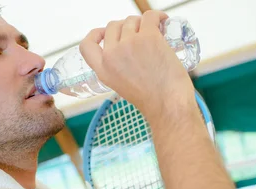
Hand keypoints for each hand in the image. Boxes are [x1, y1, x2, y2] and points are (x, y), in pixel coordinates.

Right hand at [79, 11, 194, 118]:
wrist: (169, 106)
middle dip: (126, 27)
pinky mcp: (149, 37)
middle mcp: (112, 55)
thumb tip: (129, 51)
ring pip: (132, 20)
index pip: (86, 45)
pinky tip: (163, 21)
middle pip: (113, 26)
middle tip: (140, 35)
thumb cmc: (154, 101)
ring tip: (155, 34)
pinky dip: (158, 16)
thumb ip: (119, 69)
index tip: (104, 33)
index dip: (95, 34)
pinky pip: (150, 16)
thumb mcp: (123, 87)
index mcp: (103, 70)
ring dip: (142, 24)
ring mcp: (130, 44)